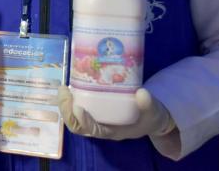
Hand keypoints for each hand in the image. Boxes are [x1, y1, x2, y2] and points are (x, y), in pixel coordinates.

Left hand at [58, 86, 175, 139]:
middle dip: (67, 111)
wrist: (151, 117)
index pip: (93, 130)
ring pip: (73, 118)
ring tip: (63, 89)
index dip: (84, 121)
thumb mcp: (154, 112)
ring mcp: (95, 119)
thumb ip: (149, 104)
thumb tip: (142, 93)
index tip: (78, 107)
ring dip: (65, 105)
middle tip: (64, 92)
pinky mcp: (93, 110)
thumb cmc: (150, 116)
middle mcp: (100, 127)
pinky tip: (70, 86)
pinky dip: (70, 100)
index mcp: (113, 131)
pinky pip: (76, 109)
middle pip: (77, 126)